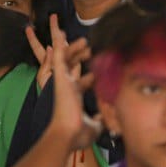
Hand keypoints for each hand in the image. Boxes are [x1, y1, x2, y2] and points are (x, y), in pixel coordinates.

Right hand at [35, 15, 98, 148]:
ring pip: (66, 58)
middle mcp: (67, 86)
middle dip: (78, 54)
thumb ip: (100, 120)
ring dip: (71, 45)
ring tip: (75, 34)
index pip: (84, 80)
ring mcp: (62, 80)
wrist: (67, 133)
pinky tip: (60, 33)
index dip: (91, 74)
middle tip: (86, 45)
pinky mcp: (58, 76)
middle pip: (72, 65)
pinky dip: (60, 45)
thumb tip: (107, 119)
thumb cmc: (78, 134)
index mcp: (75, 96)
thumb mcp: (95, 127)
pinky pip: (59, 56)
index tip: (99, 65)